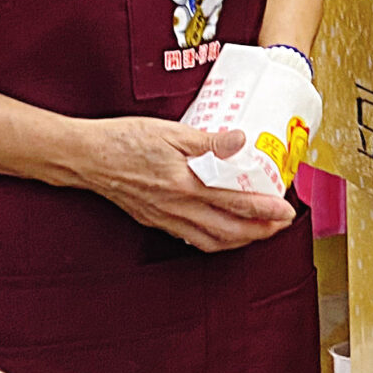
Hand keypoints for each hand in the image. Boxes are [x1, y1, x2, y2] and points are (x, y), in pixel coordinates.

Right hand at [63, 117, 294, 253]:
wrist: (85, 158)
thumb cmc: (124, 140)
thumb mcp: (170, 132)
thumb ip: (209, 140)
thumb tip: (242, 140)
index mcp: (186, 185)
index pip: (236, 202)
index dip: (266, 209)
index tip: (287, 211)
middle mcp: (178, 207)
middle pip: (229, 230)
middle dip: (260, 232)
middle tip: (281, 225)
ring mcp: (165, 218)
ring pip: (211, 241)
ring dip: (240, 240)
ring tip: (259, 232)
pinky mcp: (154, 220)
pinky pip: (190, 238)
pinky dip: (214, 241)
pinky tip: (222, 233)